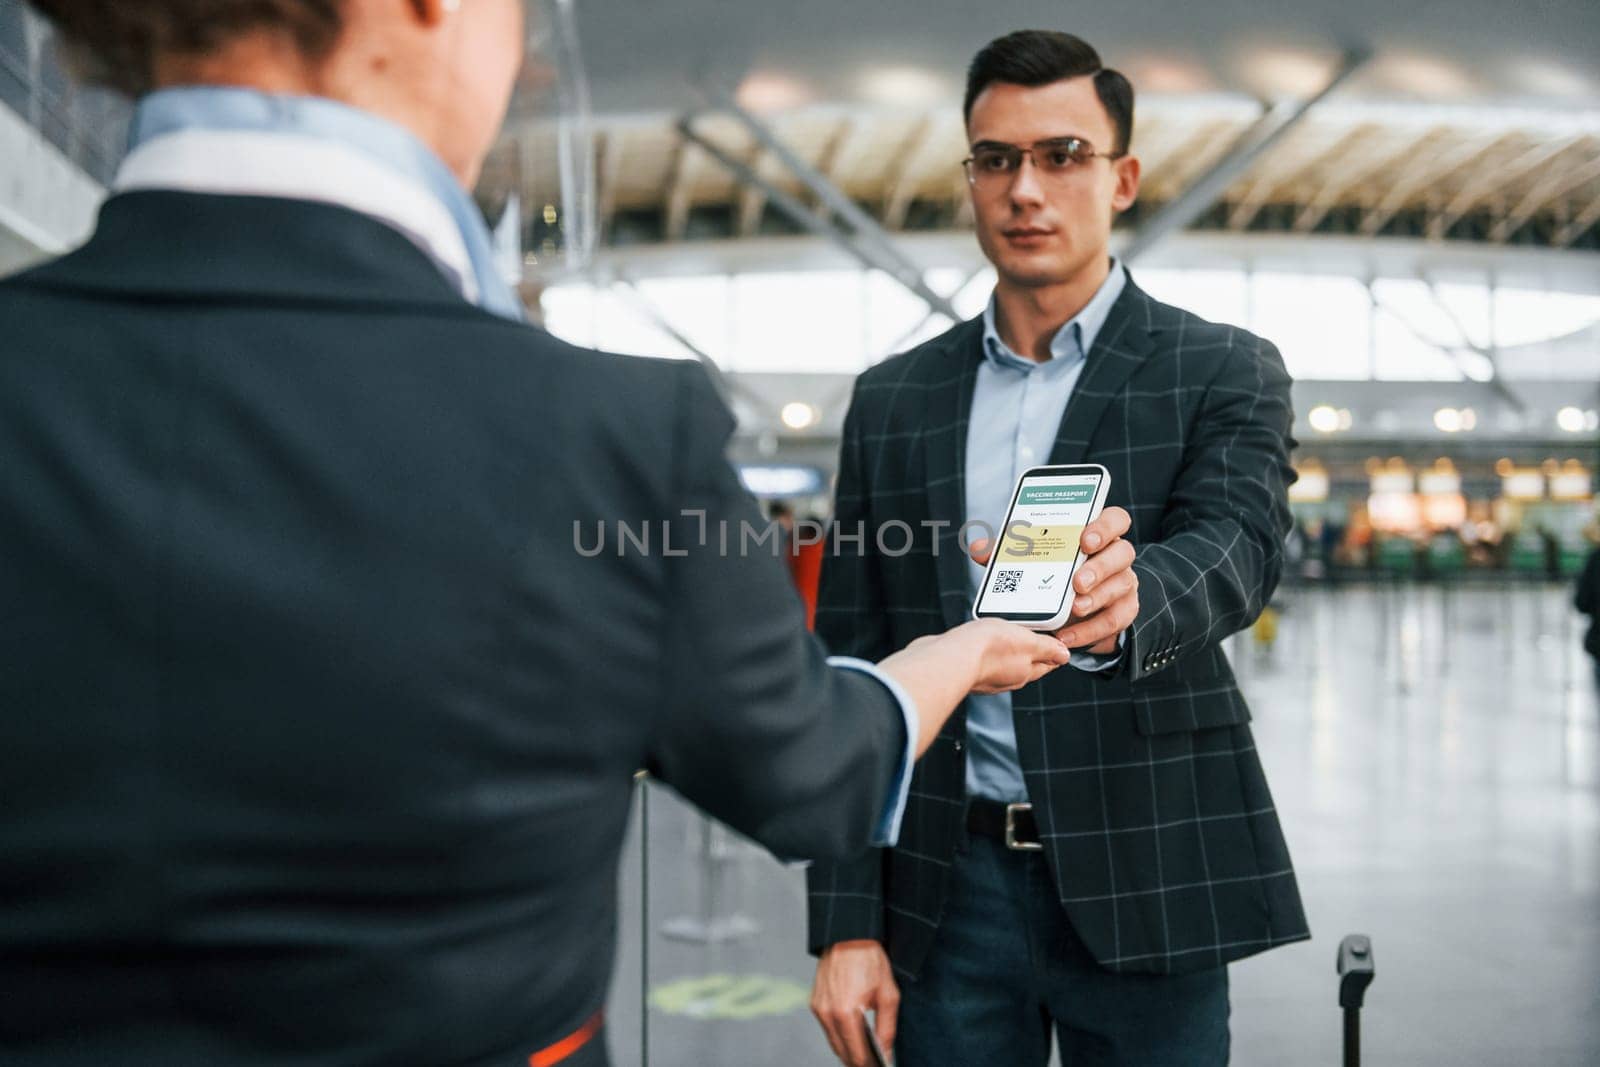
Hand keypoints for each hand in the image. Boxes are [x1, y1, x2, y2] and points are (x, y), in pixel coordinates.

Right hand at [812, 940, 898, 1065]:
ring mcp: (818, 1008)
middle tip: (872, 1063)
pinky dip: (839, 1035)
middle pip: (841, 1052)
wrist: (849, 935)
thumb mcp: (888, 995)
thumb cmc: (870, 961)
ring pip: (833, 1042)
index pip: (856, 1054)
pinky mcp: (814, 1002)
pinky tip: (853, 1036)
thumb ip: (886, 1029)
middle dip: (857, 1061)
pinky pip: (827, 1028)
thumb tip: (885, 1054)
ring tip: (865, 1054)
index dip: (868, 1065)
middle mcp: (827, 1013)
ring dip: (847, 1050)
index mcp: (846, 1013)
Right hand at [959, 618, 1071, 694]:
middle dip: (1029, 650)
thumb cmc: (986, 650)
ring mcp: (986, 676)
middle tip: (1029, 631)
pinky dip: (984, 650)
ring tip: (1002, 630)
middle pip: (1025, 664)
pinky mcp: (966, 669)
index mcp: (1025, 672)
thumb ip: (1047, 648)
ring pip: (1002, 662)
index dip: (1053, 651)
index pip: (1047, 664)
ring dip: (1005, 649)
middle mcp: (1007, 679)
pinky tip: (979, 638)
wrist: (947, 658)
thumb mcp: (1027, 642)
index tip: (1054, 640)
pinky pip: (981, 659)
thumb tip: (1064, 655)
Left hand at [969, 506, 1138, 654]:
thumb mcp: (1031, 562)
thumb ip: (1008, 553)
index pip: (1115, 520)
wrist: (1074, 612)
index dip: (1104, 527)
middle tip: (1076, 581)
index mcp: (1096, 535)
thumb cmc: (1053, 575)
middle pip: (1123, 552)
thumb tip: (979, 548)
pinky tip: (1068, 637)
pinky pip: (1114, 621)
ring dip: (1097, 598)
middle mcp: (1115, 556)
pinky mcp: (1124, 611)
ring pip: (1122, 585)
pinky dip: (1090, 630)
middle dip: (1099, 567)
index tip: (1084, 539)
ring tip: (1074, 608)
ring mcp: (1123, 583)